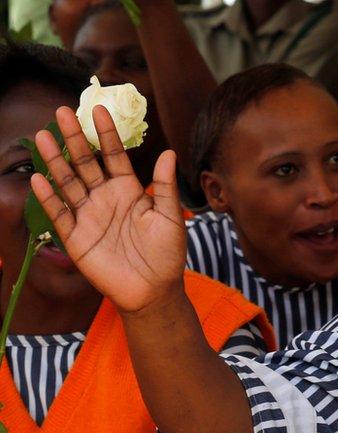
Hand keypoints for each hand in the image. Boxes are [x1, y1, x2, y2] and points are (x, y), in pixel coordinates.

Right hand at [30, 105, 186, 312]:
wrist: (154, 290)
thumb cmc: (167, 254)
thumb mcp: (170, 217)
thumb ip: (166, 186)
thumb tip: (168, 152)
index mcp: (129, 190)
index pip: (114, 156)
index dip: (106, 134)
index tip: (99, 109)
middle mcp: (105, 198)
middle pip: (85, 163)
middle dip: (75, 138)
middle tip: (62, 111)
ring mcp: (89, 216)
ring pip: (68, 183)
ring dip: (56, 160)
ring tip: (44, 136)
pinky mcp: (76, 237)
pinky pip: (60, 214)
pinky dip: (49, 198)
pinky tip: (40, 179)